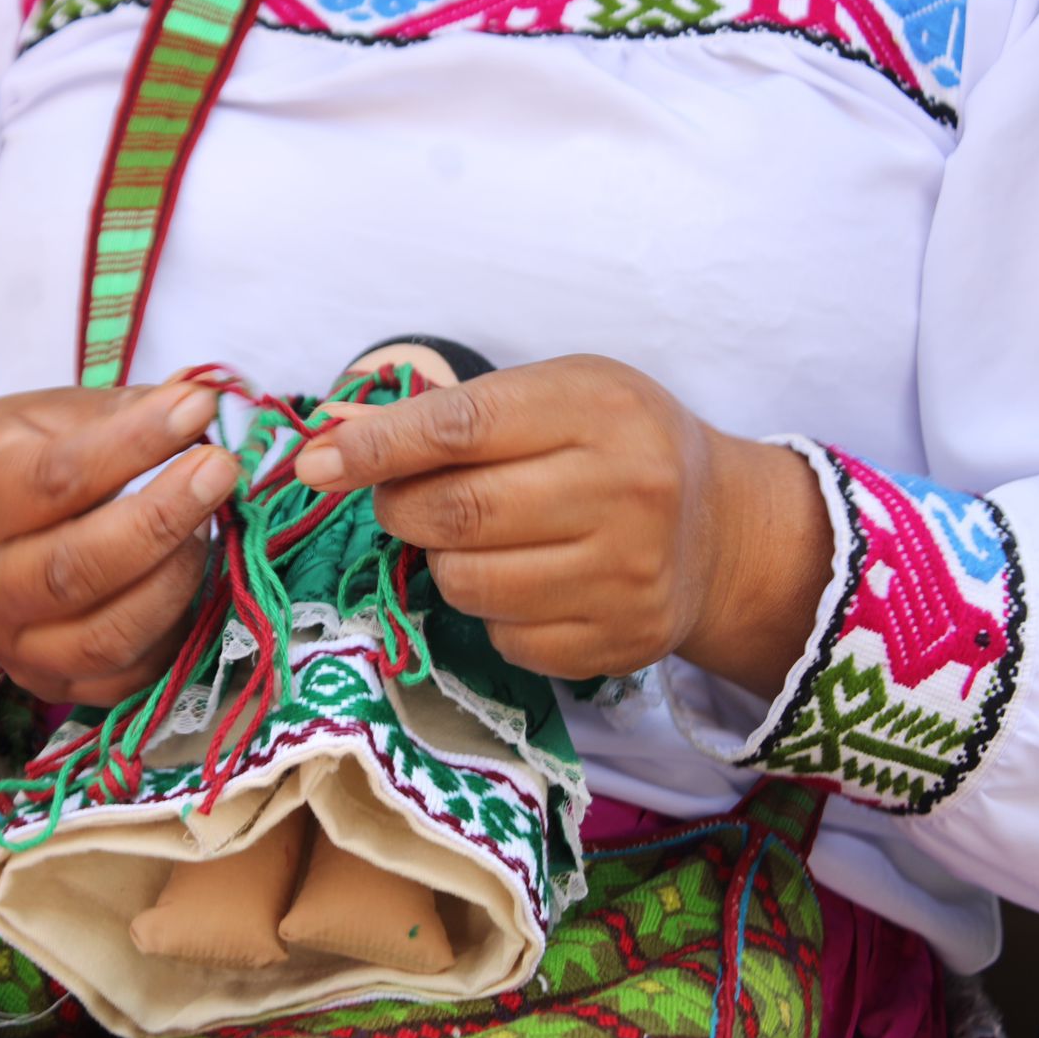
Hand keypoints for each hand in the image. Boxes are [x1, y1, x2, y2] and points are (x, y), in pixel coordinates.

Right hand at [0, 380, 238, 708]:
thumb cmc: (8, 464)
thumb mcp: (39, 418)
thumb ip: (117, 412)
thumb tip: (199, 402)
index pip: (57, 478)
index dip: (135, 443)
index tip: (197, 408)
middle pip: (76, 568)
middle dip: (163, 518)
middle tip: (222, 469)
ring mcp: (14, 644)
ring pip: (105, 637)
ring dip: (176, 580)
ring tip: (208, 527)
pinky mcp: (51, 683)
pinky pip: (126, 678)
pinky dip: (174, 633)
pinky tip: (197, 582)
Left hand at [294, 355, 831, 694]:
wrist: (722, 531)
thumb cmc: (616, 446)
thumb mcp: (552, 397)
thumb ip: (448, 414)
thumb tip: (331, 435)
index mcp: (598, 408)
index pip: (462, 427)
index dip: (377, 446)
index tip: (316, 461)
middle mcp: (624, 490)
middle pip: (457, 512)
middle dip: (399, 508)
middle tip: (398, 500)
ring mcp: (627, 574)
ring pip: (469, 583)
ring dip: (443, 563)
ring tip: (475, 538)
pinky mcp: (620, 640)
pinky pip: (503, 638)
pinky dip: (490, 611)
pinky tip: (525, 580)